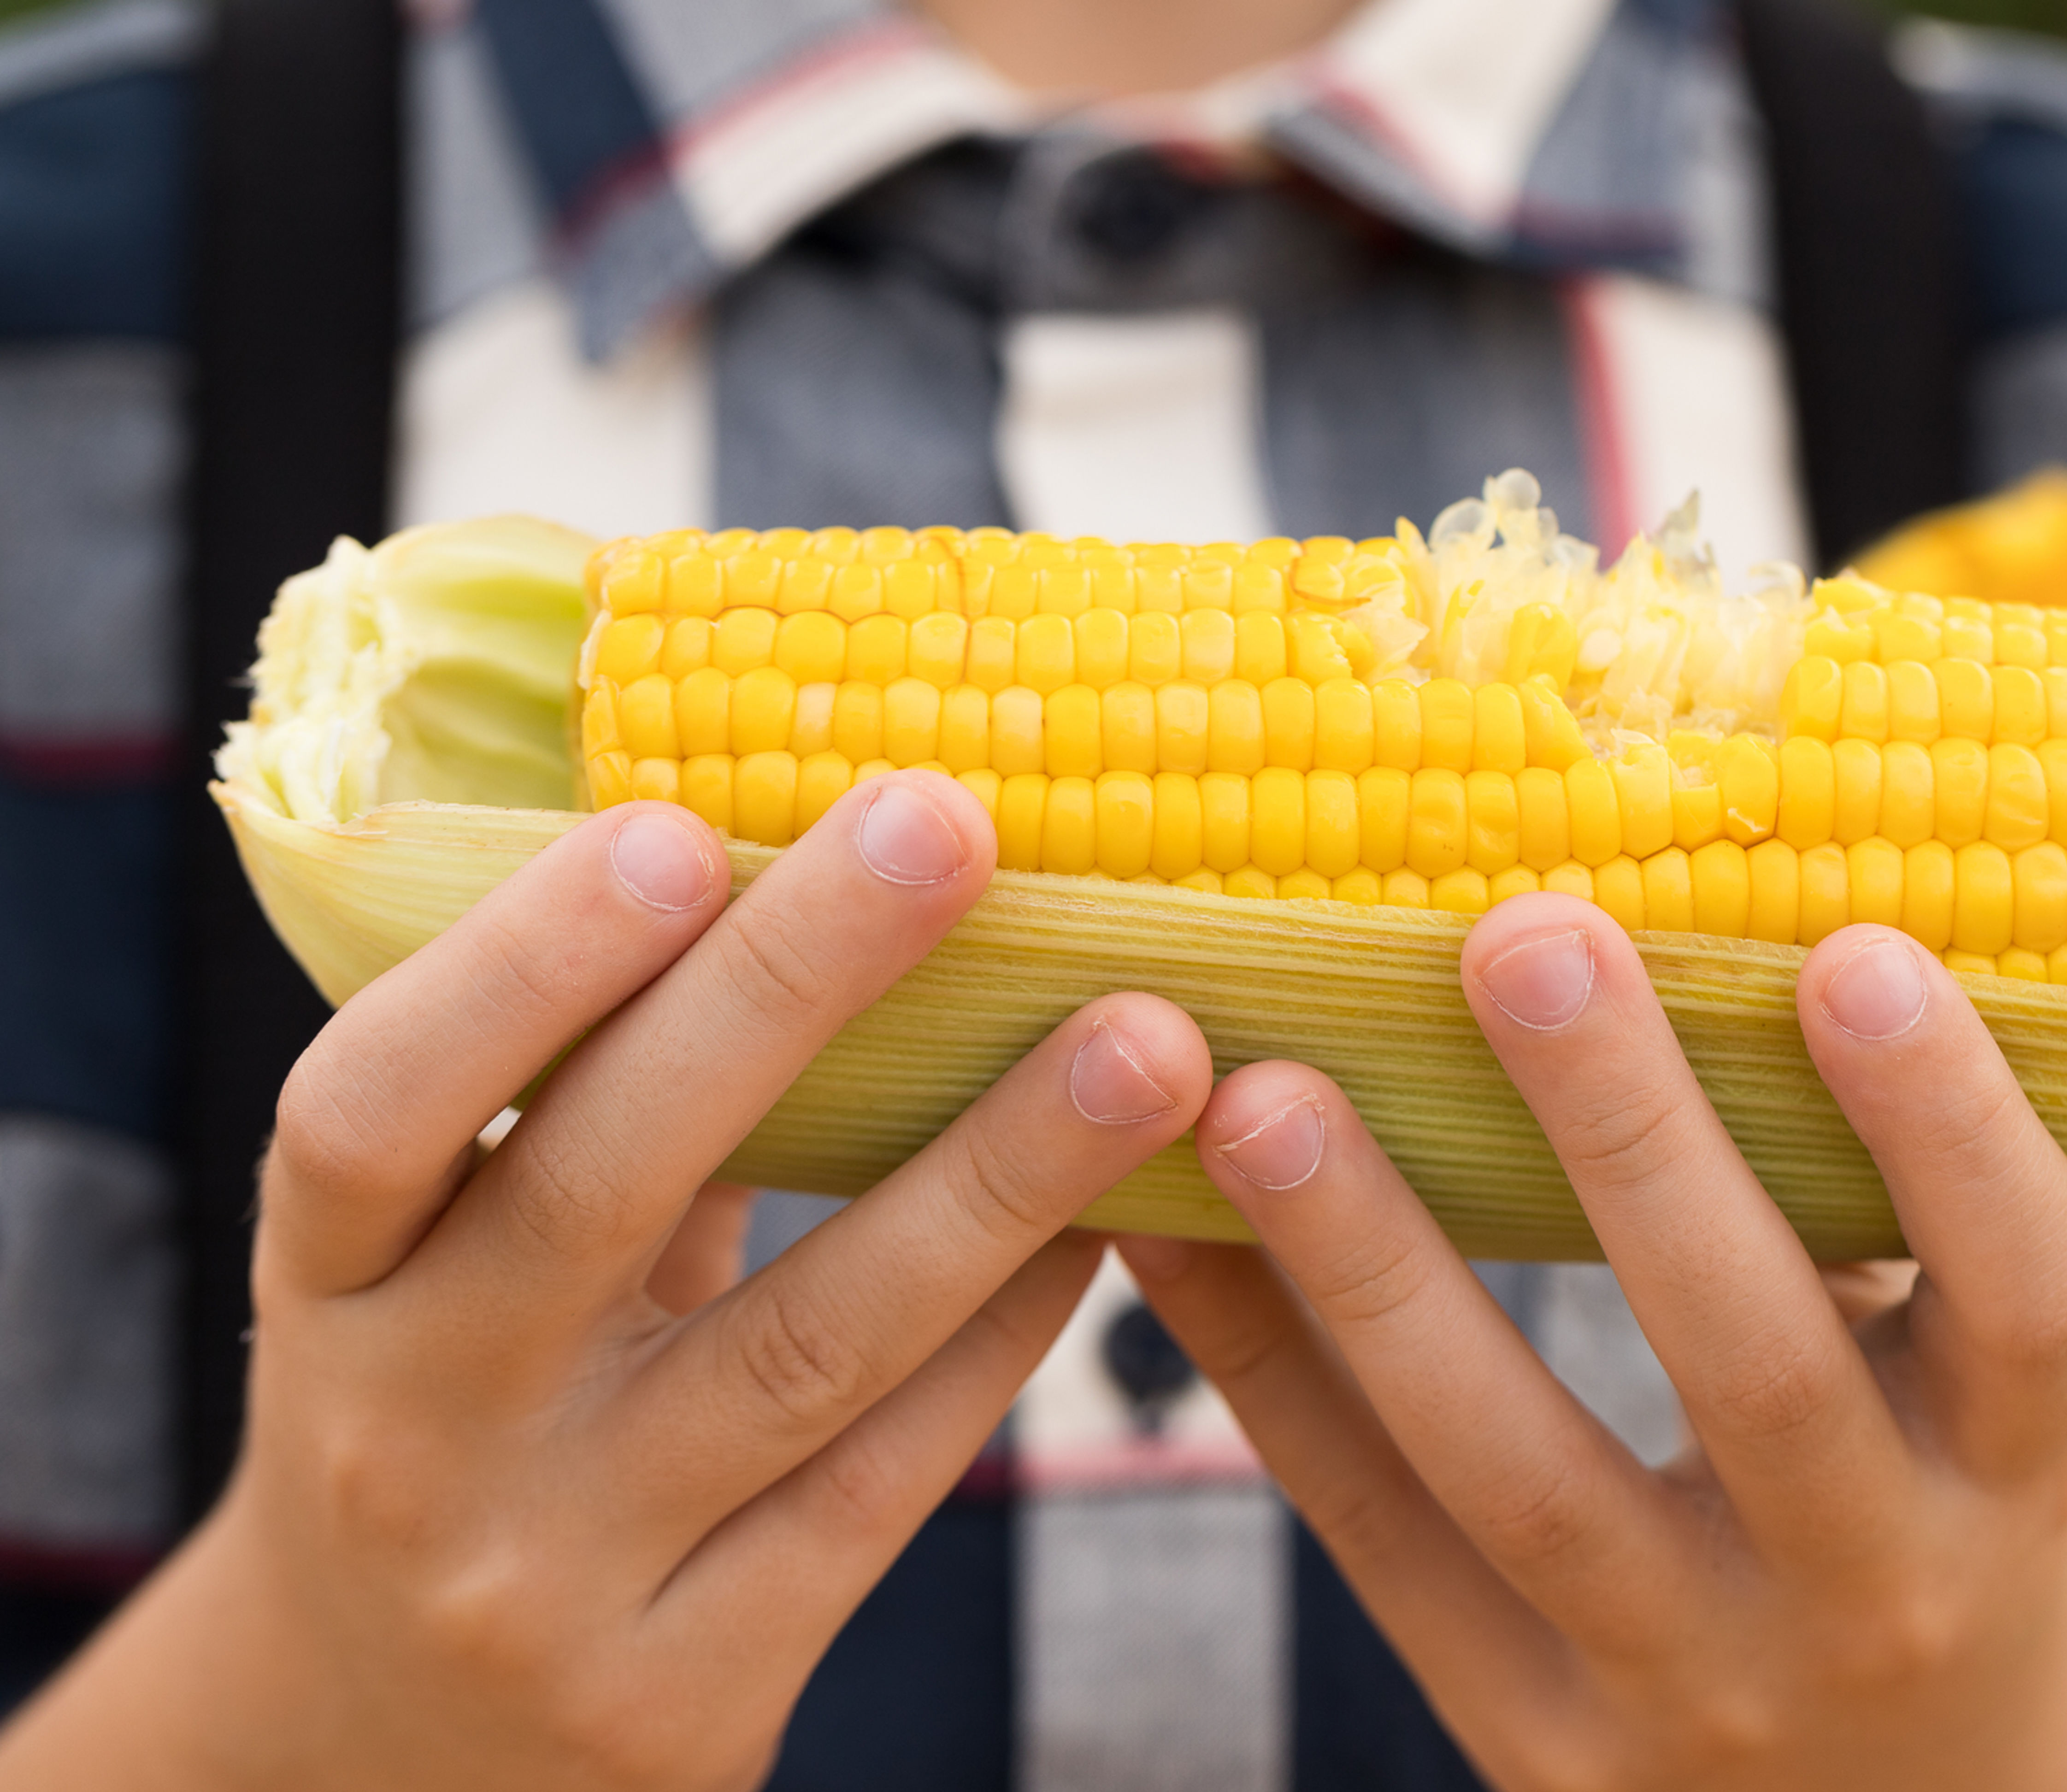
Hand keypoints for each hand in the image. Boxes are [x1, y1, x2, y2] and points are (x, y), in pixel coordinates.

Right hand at [0, 773, 1212, 1791]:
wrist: (381, 1762)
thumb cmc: (454, 1429)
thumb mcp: (443, 1286)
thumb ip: (570, 1120)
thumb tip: (789, 874)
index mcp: (329, 1295)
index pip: (374, 1108)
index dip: (518, 964)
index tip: (681, 822)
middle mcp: (413, 1435)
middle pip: (604, 1187)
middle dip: (789, 989)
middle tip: (952, 826)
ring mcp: (549, 1580)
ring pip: (809, 1346)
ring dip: (995, 1175)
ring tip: (1149, 1041)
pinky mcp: (684, 1695)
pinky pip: (882, 1483)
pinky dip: (1005, 1338)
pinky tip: (1115, 1225)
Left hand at [1118, 901, 2066, 1791]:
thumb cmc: (1921, 1515)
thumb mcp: (1958, 1401)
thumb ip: (1873, 1222)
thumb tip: (1731, 922)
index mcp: (2011, 1470)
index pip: (2032, 1299)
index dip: (1950, 1130)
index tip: (1852, 951)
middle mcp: (1871, 1586)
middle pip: (1752, 1366)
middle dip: (1634, 1142)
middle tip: (1520, 935)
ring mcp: (1686, 1682)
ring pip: (1520, 1474)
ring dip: (1379, 1269)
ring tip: (1262, 1095)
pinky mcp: (1529, 1738)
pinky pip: (1377, 1535)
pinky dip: (1263, 1370)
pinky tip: (1165, 1226)